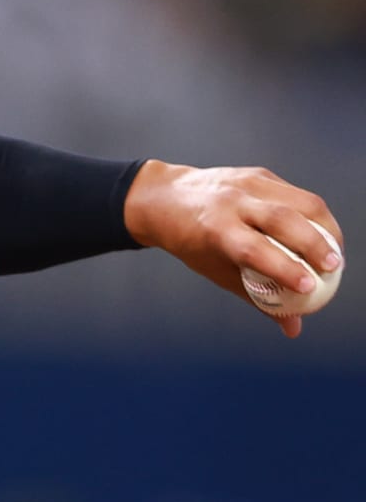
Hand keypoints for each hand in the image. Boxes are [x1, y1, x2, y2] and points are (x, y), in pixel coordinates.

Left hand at [124, 161, 343, 338]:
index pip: (254, 249)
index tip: (309, 287)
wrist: (166, 198)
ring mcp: (247, 183)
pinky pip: (297, 194)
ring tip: (336, 252)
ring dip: (326, 226)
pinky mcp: (260, 174)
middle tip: (334, 268)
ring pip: (299, 201)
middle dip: (315, 244)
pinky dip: (315, 216)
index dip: (284, 268)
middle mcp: (232, 202)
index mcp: (214, 229)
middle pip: (282, 219)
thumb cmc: (192, 241)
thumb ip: (257, 297)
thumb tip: (293, 327)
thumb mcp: (215, 271)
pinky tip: (323, 233)